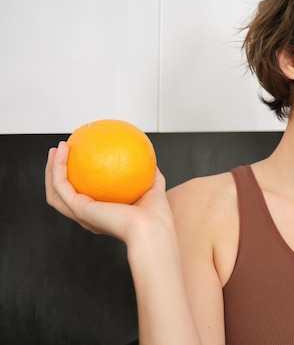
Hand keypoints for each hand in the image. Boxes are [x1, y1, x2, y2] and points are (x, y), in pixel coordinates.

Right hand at [45, 141, 173, 242]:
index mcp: (104, 214)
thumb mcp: (154, 189)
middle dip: (58, 174)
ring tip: (55, 150)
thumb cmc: (157, 217)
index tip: (80, 161)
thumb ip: (149, 175)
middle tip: (60, 153)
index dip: (78, 180)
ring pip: (55, 191)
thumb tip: (149, 161)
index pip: (84, 197)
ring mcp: (81, 214)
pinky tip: (62, 152)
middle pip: (64, 195)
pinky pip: (61, 184)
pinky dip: (57, 167)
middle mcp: (89, 216)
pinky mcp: (79, 208)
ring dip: (51, 170)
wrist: (152, 228)